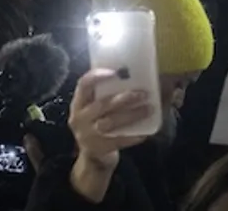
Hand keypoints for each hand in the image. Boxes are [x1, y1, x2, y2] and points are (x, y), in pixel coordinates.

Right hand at [66, 69, 152, 198]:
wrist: (93, 156)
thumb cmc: (99, 122)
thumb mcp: (96, 108)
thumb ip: (107, 93)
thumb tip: (139, 75)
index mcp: (78, 103)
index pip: (83, 85)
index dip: (97, 76)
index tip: (115, 72)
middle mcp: (79, 118)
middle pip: (102, 104)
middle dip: (124, 98)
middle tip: (143, 94)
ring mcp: (87, 135)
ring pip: (110, 122)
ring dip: (131, 115)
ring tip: (148, 109)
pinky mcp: (98, 148)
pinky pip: (117, 140)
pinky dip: (132, 136)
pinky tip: (144, 133)